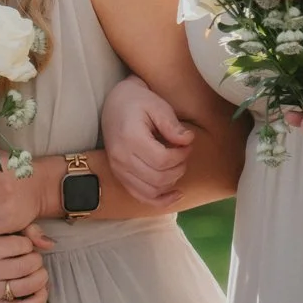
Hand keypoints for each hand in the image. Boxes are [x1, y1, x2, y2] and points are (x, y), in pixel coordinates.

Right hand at [0, 233, 54, 302]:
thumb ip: (24, 231)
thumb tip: (49, 243)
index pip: (18, 244)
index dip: (28, 245)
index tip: (24, 247)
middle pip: (25, 266)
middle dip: (36, 261)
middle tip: (33, 260)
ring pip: (28, 285)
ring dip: (41, 277)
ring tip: (37, 273)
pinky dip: (40, 297)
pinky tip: (41, 289)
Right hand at [101, 74, 193, 206]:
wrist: (114, 104)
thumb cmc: (138, 102)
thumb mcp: (157, 105)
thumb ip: (172, 124)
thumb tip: (188, 141)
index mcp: (130, 138)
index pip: (162, 160)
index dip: (181, 156)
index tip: (187, 145)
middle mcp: (121, 157)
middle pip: (158, 178)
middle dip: (179, 168)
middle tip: (184, 153)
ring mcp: (118, 169)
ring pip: (151, 191)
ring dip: (171, 182)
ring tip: (177, 165)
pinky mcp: (120, 176)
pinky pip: (141, 196)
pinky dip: (160, 201)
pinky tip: (176, 194)